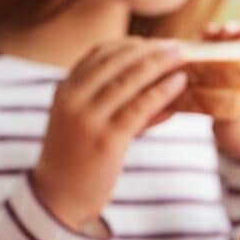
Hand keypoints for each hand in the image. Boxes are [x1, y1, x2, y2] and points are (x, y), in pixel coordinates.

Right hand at [33, 37, 186, 231]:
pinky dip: (162, 91)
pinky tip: (179, 83)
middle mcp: (73, 100)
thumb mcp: (79, 121)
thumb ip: (105, 100)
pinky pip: (140, 107)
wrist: (57, 196)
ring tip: (182, 57)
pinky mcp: (107, 139)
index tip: (152, 43)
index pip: (98, 54)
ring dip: (159, 64)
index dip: (128, 44)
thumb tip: (152, 85)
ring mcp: (88, 119)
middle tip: (176, 45)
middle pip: (116, 62)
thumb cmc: (74, 158)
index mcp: (64, 91)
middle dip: (149, 50)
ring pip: (129, 80)